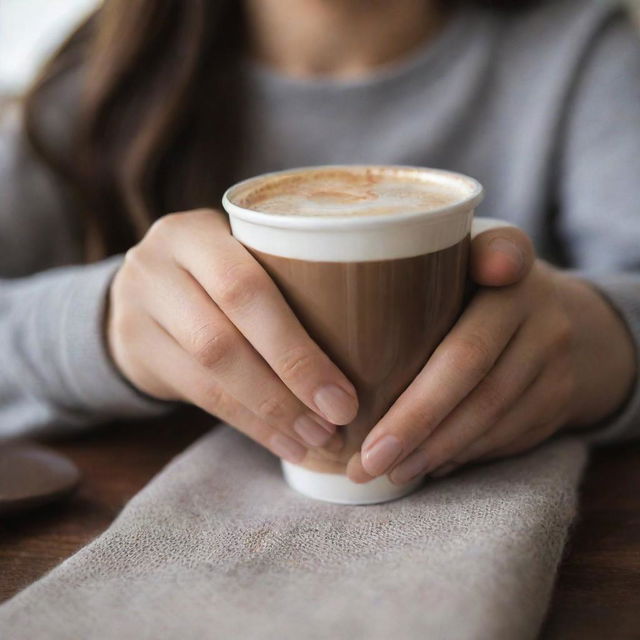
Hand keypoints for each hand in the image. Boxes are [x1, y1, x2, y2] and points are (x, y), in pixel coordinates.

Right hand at [107, 209, 357, 462]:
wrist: (141, 289)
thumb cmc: (219, 271)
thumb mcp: (244, 253)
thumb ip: (289, 275)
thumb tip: (375, 342)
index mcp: (198, 232)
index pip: (245, 291)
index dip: (296, 351)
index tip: (344, 396)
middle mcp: (160, 264)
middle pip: (225, 337)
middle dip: (288, 387)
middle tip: (337, 421)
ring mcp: (139, 307)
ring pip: (210, 374)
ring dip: (271, 415)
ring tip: (317, 439)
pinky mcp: (134, 348)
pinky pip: (198, 396)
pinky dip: (248, 424)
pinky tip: (284, 443)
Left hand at [346, 227, 635, 483]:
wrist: (565, 324)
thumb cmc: (482, 293)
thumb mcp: (462, 262)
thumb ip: (421, 263)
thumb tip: (353, 292)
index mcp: (508, 262)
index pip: (497, 257)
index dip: (488, 271)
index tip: (466, 302)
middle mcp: (539, 308)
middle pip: (470, 366)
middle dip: (415, 420)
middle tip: (368, 458)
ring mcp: (557, 358)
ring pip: (491, 413)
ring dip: (435, 449)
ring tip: (389, 470)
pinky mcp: (561, 399)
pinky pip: (509, 436)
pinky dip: (464, 455)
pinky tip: (428, 465)